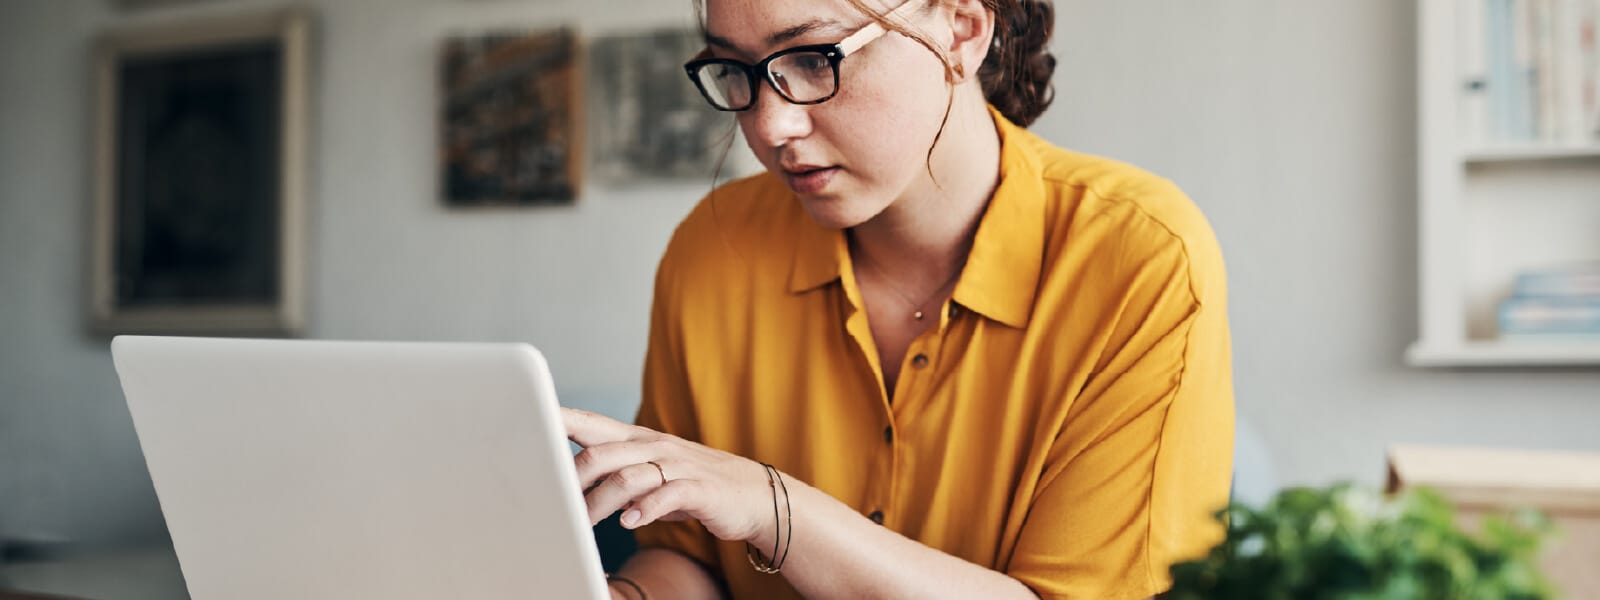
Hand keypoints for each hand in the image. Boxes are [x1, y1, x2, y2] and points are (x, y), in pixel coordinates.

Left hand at [562, 408, 774, 543]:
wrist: (752, 492)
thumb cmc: (692, 483)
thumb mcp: (650, 473)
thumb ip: (613, 473)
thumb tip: (568, 482)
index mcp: (637, 439)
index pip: (591, 423)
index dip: (558, 419)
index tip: (525, 422)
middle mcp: (654, 446)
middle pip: (601, 453)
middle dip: (572, 479)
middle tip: (553, 504)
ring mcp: (677, 466)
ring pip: (628, 477)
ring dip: (600, 502)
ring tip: (582, 523)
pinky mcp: (698, 489)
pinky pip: (665, 496)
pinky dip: (644, 509)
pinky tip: (630, 522)